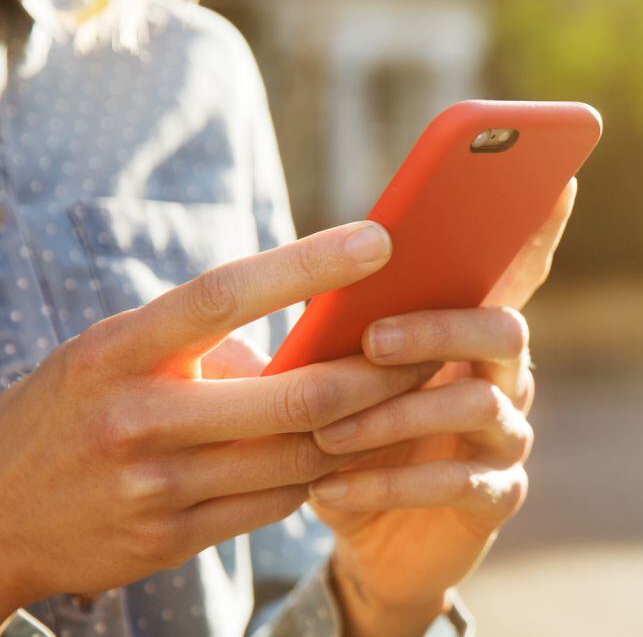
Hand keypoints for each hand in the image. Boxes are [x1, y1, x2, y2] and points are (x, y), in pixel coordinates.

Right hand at [0, 221, 437, 615]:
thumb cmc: (78, 406)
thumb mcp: (119, 353)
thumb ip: (210, 344)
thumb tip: (316, 339)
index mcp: (119, 350)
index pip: (226, 294)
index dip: (309, 265)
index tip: (379, 239)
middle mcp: (137, 418)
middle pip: (295, 395)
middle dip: (379, 374)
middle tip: (429, 346)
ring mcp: (155, 487)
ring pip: (301, 456)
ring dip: (366, 428)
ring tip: (412, 396)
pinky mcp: (173, 538)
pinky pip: (279, 504)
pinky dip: (323, 473)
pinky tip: (353, 450)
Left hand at [306, 179, 576, 636]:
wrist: (370, 538)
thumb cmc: (358, 437)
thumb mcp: (345, 380)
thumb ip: (354, 330)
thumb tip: (330, 274)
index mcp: (472, 334)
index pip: (516, 273)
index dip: (541, 229)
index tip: (560, 179)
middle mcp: (507, 376)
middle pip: (503, 329)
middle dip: (438, 327)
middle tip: (372, 337)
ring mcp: (508, 438)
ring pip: (477, 404)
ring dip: (395, 415)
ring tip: (327, 432)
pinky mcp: (497, 497)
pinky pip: (456, 482)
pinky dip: (390, 482)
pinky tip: (332, 489)